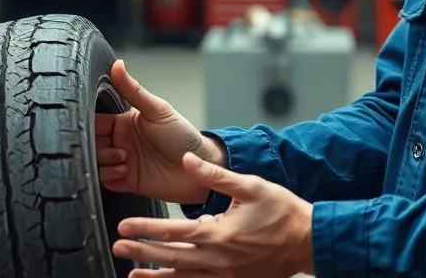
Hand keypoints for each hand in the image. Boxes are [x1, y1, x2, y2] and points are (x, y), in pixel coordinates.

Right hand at [97, 60, 227, 204]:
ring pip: (96, 160)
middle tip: (114, 144)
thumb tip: (118, 64)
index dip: (88, 123)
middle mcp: (120, 141)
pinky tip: (126, 170)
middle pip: (91, 142)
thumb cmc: (182, 135)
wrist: (198, 167)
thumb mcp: (157, 110)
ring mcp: (122, 161)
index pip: (95, 121)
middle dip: (96, 144)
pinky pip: (104, 178)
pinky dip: (109, 174)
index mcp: (124, 122)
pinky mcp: (125, 180)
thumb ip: (133, 90)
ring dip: (105, 159)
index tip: (88, 124)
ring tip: (125, 158)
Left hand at [112, 152, 314, 277]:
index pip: (172, 232)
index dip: (145, 229)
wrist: (308, 240)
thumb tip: (187, 159)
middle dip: (141, 252)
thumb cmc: (282, 212)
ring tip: (132, 273)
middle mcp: (218, 259)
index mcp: (220, 233)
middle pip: (170, 257)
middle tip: (117, 247)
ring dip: (156, 276)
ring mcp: (225, 275)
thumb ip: (214, 176)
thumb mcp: (250, 186)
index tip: (124, 226)